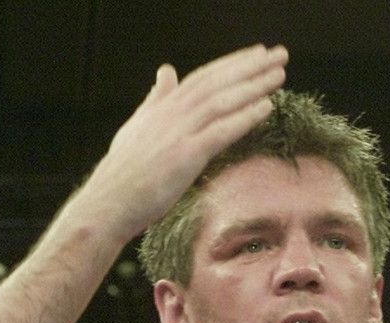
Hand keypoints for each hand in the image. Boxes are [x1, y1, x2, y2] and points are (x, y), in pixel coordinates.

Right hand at [77, 44, 287, 243]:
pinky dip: (244, 117)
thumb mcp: (139, 127)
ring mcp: (178, 133)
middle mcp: (172, 113)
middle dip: (250, 67)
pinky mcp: (185, 155)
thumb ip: (156, 99)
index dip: (232, 64)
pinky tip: (266, 107)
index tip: (257, 54)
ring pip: (221, 101)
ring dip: (253, 86)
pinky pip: (220, 131)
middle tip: (279, 54)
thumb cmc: (124, 173)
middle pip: (217, 82)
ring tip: (279, 75)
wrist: (109, 202)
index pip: (203, 77)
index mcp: (163, 107)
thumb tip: (165, 71)